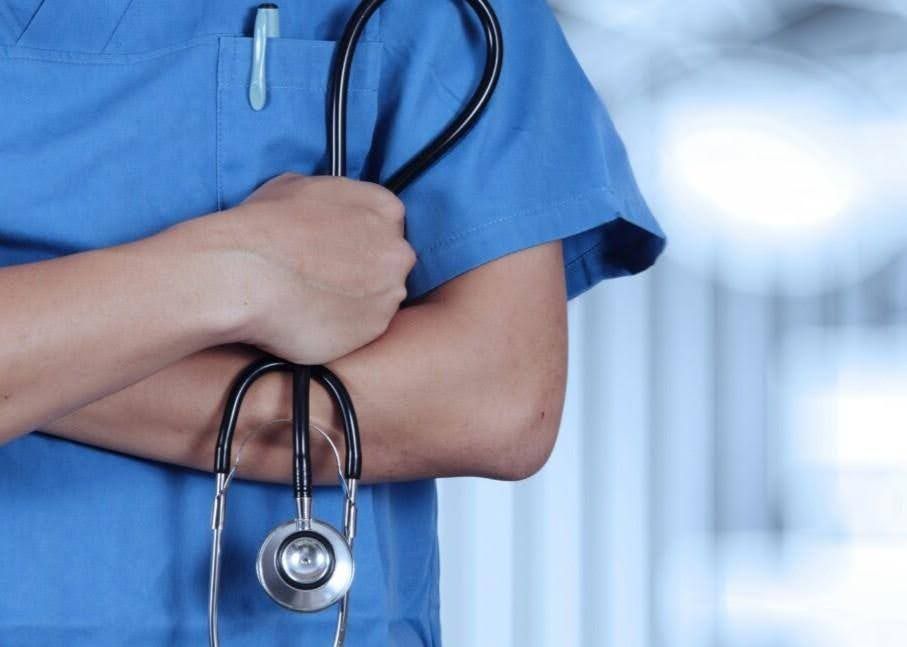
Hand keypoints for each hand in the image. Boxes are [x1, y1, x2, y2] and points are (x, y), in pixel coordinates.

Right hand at [176, 173, 415, 363]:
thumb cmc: (263, 227)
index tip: (341, 249)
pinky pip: (364, 329)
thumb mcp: (296, 186)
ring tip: (314, 301)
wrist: (244, 275)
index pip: (389, 224)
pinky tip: (312, 319)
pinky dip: (344, 328)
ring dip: (356, 301)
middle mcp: (397, 250)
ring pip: (380, 298)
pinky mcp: (374, 330)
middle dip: (365, 270)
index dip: (362, 238)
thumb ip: (329, 198)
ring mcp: (389, 292)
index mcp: (385, 208)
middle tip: (326, 278)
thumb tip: (323, 209)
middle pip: (391, 262)